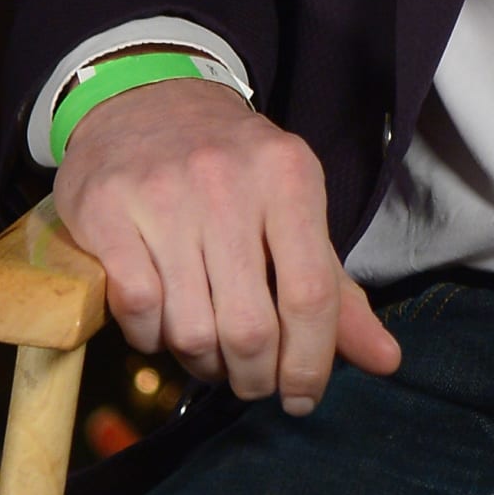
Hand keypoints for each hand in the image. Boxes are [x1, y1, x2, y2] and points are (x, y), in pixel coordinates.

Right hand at [53, 78, 401, 412]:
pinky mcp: (107, 210)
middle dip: (255, 376)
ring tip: (210, 353)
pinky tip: (163, 327)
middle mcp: (227, 183)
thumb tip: (386, 360)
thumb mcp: (294, 207)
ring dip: (203, 363)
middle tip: (253, 382)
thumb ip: (336, 290)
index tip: (303, 396)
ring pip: (191, 329)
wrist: (146, 97)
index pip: (312, 295)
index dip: (310, 363)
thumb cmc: (232, 168)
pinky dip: (152, 339)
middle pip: (250, 326)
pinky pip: (137, 311)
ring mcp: (163, 195)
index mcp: (289, 177)